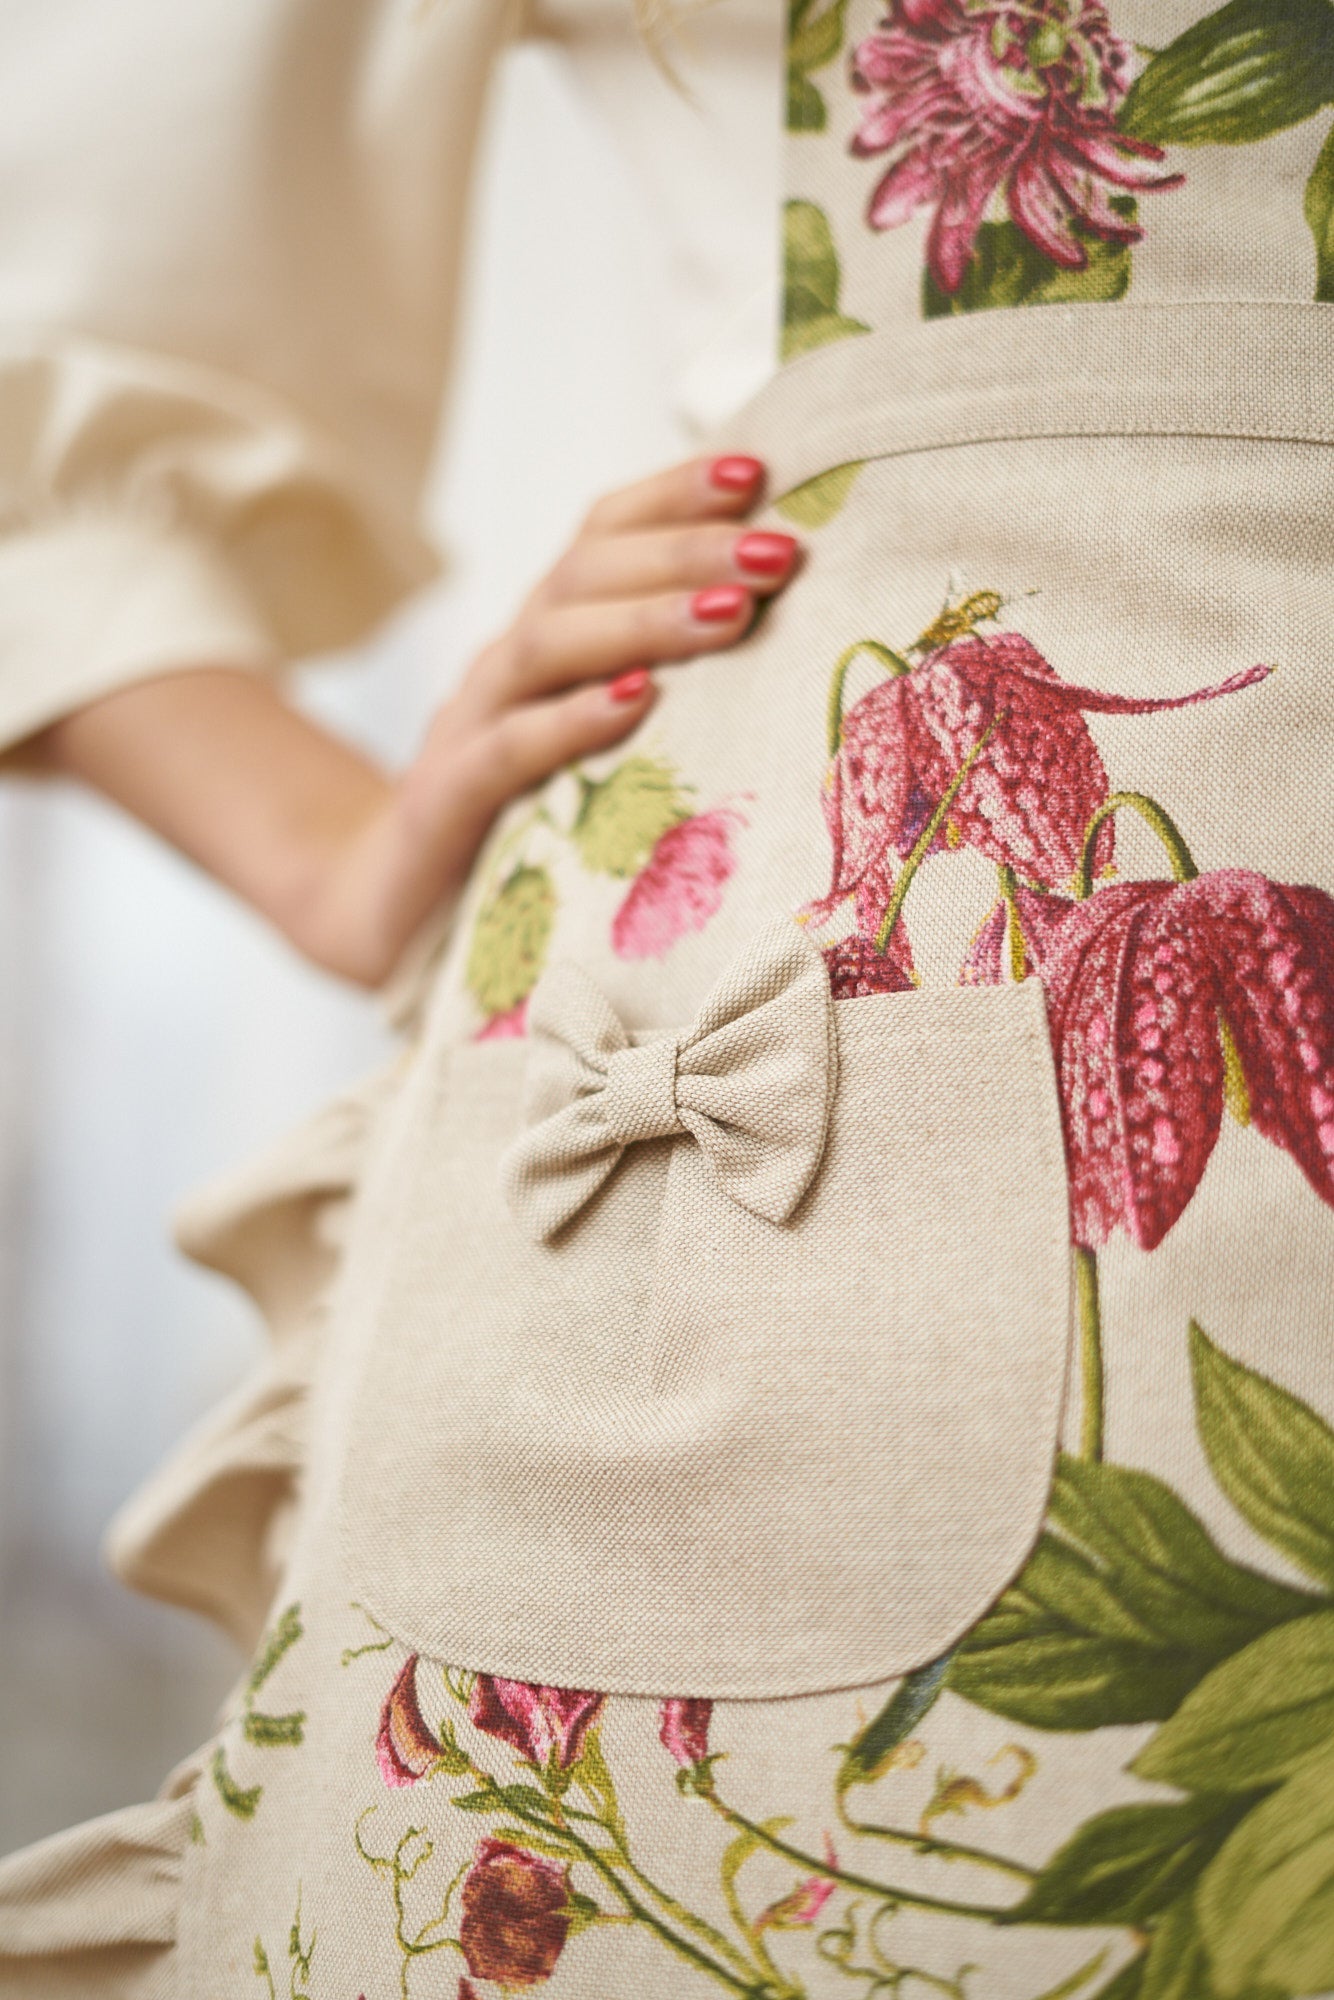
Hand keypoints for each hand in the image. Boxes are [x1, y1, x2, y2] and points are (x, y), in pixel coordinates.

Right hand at [295, 453, 798, 981]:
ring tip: (732, 610)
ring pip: (548, 646)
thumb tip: (767, 633)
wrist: (387, 903)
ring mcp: (469, 727)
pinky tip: (636, 703)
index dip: (670, 495)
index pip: (599, 537)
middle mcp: (505, 665)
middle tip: (776, 550)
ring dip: (645, 620)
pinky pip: (507, 750)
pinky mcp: (449, 802)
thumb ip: (652, 682)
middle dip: (684, 551)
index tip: (758, 473)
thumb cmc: (518, 816)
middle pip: (584, 576)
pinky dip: (571, 721)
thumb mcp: (588, 740)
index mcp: (542, 638)